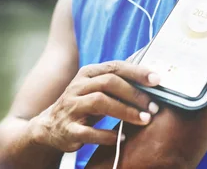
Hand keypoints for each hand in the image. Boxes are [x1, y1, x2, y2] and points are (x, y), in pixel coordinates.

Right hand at [29, 60, 160, 151]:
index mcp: (87, 74)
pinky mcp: (68, 129)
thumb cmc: (82, 104)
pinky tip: (121, 138)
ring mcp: (71, 107)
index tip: (157, 80)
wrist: (50, 126)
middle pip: (109, 83)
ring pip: (100, 102)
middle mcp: (78, 87)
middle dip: (135, 94)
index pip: (114, 67)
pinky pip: (89, 131)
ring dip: (125, 111)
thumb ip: (117, 81)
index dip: (137, 72)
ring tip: (144, 120)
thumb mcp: (95, 88)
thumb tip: (150, 77)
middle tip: (153, 106)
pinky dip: (107, 136)